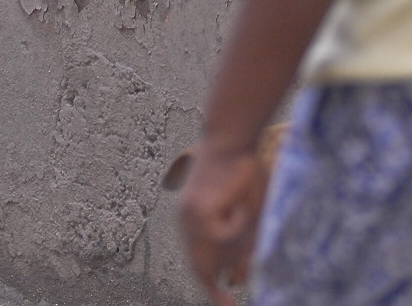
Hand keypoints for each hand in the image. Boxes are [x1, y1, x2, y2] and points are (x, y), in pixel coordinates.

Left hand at [178, 142, 267, 304]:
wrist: (233, 143)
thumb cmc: (245, 176)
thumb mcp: (248, 219)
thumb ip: (242, 249)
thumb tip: (241, 280)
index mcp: (193, 227)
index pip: (199, 267)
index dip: (213, 290)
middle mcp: (185, 225)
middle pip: (205, 267)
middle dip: (230, 264)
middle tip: (245, 243)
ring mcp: (187, 220)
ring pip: (218, 254)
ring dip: (240, 240)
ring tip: (243, 209)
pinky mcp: (195, 212)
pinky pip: (223, 236)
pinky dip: (238, 224)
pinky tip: (237, 203)